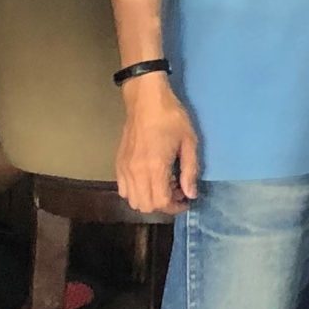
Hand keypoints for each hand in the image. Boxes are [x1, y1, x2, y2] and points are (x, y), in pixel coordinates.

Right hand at [116, 81, 199, 215]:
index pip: (160, 202)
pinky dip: (136, 192)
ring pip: (132, 200)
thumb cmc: (172, 119)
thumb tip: (191, 194)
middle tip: (178, 192)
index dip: (175, 207)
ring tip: (164, 185)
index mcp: (154, 167)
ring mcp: (124, 168)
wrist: (146, 101)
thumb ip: (190, 171)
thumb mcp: (189, 143)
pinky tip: (150, 180)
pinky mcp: (118, 163)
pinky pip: (123, 189)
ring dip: (149, 200)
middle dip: (164, 206)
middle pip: (145, 206)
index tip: (187, 200)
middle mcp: (135, 172)